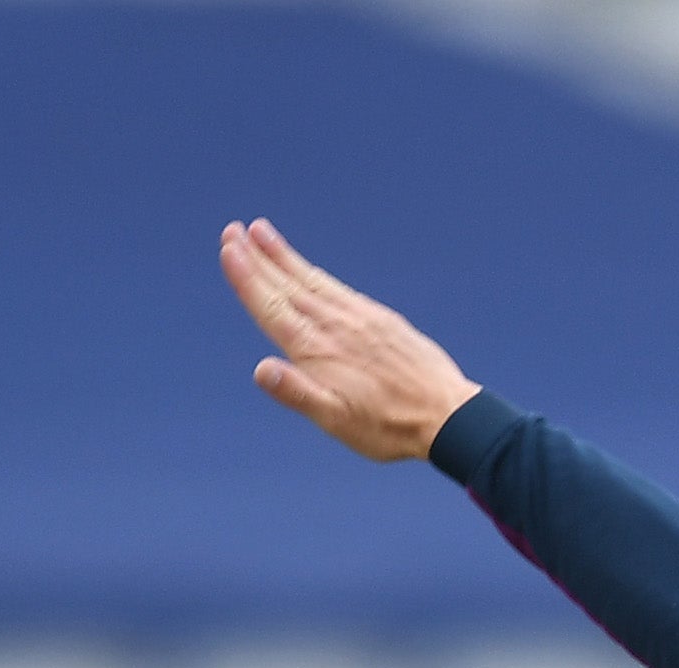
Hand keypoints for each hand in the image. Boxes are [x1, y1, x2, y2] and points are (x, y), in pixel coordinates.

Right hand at [220, 217, 476, 460]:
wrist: (449, 416)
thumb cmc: (389, 427)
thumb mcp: (338, 420)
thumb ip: (298, 394)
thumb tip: (261, 371)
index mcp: (317, 350)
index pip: (272, 306)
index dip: (248, 278)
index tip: (229, 248)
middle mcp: (335, 326)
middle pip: (288, 285)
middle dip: (258, 257)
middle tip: (234, 229)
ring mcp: (360, 319)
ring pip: (313, 280)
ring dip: (284, 257)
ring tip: (263, 233)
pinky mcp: (381, 320)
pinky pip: (339, 288)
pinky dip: (316, 274)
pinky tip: (310, 271)